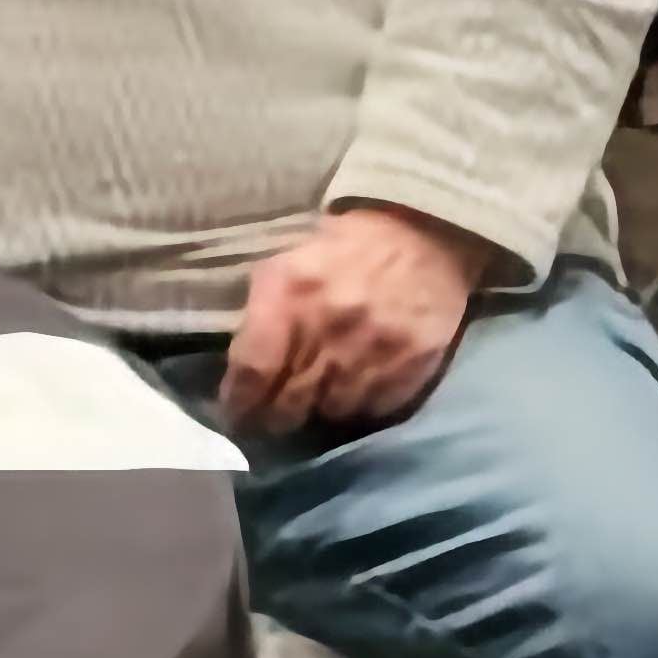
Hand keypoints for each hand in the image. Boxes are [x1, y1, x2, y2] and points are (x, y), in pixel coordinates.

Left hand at [218, 204, 491, 438]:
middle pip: (290, 401)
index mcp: (289, 296)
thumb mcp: (282, 268)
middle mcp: (330, 327)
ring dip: (318, 412)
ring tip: (313, 405)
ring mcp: (376, 348)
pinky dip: (360, 408)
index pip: (253, 370)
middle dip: (273, 419)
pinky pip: (375, 408)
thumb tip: (240, 374)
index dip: (239, 403)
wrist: (423, 235)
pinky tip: (352, 395)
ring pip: (332, 410)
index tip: (235, 417)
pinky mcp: (415, 363)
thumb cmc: (340, 250)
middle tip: (268, 422)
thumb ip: (259, 317)